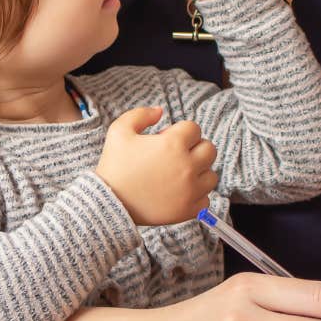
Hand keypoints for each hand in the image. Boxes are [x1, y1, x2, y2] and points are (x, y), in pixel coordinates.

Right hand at [95, 106, 217, 224]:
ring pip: (211, 175)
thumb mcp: (119, 130)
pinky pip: (206, 200)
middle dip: (194, 149)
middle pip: (209, 149)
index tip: (166, 140)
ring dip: (199, 173)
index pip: (194, 128)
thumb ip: (141, 114)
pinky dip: (196, 196)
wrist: (108, 202)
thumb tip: (160, 111)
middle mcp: (187, 166)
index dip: (180, 131)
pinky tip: (180, 193)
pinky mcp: (188, 210)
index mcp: (173, 144)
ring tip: (179, 176)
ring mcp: (190, 190)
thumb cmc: (114, 165)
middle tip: (175, 156)